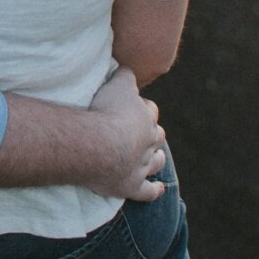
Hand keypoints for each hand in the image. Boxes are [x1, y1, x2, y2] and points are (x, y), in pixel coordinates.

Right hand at [88, 67, 167, 202]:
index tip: (135, 107)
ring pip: (155, 162)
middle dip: (153, 134)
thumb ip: (124, 74)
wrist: (100, 144)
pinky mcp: (132, 186)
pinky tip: (159, 189)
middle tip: (145, 132)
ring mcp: (141, 166)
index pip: (149, 111)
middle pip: (156, 136)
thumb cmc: (107, 112)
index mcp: (145, 118)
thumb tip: (128, 67)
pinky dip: (154, 190)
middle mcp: (147, 142)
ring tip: (157, 158)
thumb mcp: (117, 84)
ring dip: (156, 160)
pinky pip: (148, 191)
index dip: (143, 109)